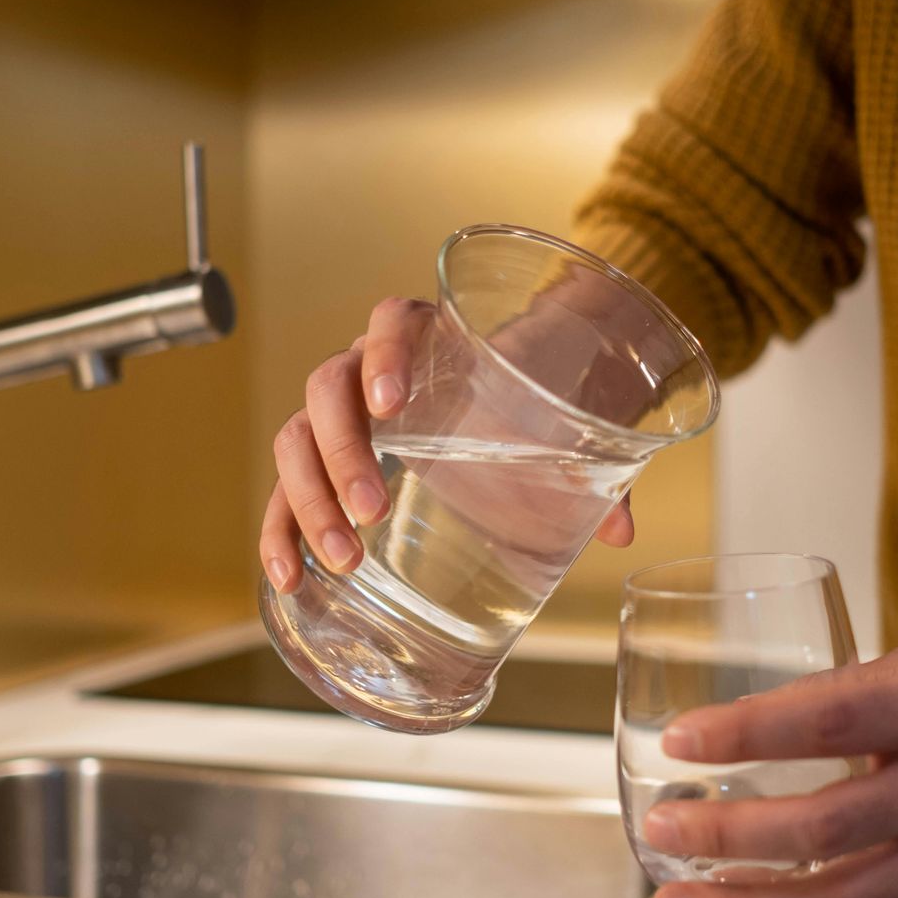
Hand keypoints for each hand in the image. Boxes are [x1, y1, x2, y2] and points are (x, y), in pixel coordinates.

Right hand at [260, 297, 634, 591]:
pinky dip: (278, 532)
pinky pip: (284, 492)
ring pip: (296, 440)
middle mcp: (368, 368)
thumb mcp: (557, 428)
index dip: (385, 355)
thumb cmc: (526, 407)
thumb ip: (592, 469)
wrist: (508, 409)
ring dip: (310, 499)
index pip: (391, 322)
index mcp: (426, 337)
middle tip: (373, 510)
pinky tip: (286, 576)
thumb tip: (618, 529)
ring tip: (345, 555)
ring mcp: (339, 417)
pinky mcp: (325, 468)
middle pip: (328, 388)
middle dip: (343, 452)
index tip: (391, 406)